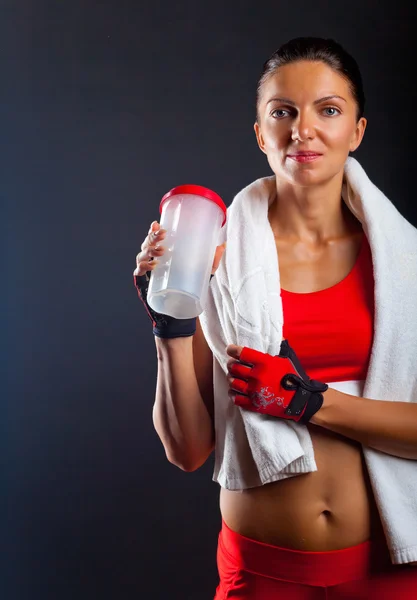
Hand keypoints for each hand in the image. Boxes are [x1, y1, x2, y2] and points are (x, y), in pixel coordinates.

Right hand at [133, 220, 226, 337]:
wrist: (179, 314)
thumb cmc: (188, 291)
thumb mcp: (202, 274)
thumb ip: (211, 261)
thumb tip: (222, 246)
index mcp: (162, 255)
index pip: (154, 239)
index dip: (153, 230)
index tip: (158, 223)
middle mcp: (152, 261)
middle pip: (146, 244)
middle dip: (152, 237)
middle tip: (163, 235)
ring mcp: (146, 273)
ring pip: (141, 255)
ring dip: (149, 250)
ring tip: (161, 250)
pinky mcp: (144, 284)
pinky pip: (139, 272)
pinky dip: (144, 266)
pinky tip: (153, 265)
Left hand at [226, 340, 327, 422]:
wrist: (299, 400)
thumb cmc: (294, 377)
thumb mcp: (287, 358)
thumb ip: (279, 346)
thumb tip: (277, 335)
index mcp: (264, 363)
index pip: (241, 353)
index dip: (232, 350)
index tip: (230, 349)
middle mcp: (257, 376)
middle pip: (234, 368)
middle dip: (231, 364)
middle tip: (232, 364)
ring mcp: (254, 391)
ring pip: (233, 382)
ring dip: (231, 378)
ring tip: (233, 376)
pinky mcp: (254, 404)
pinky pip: (236, 398)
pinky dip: (233, 393)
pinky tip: (234, 390)